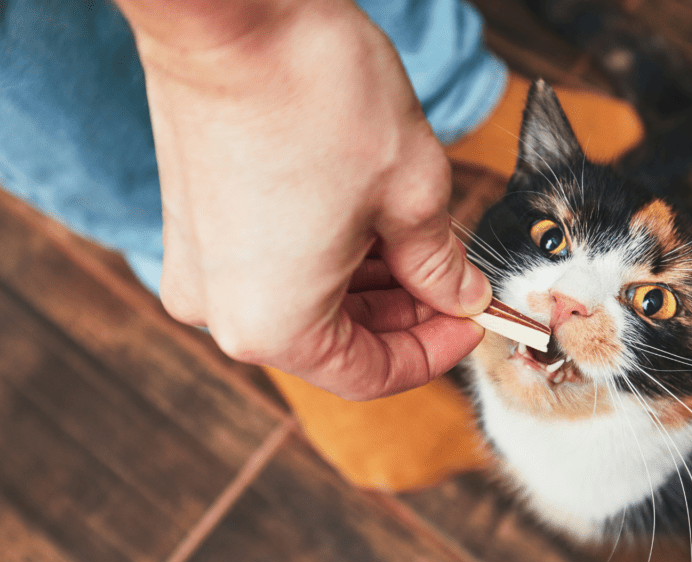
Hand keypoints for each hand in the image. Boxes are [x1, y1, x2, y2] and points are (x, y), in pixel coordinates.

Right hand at [114, 0, 490, 399]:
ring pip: (306, 303)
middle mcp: (222, 311)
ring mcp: (199, 266)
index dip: (435, 351)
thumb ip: (441, 265)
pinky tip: (372, 224)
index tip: (476, 319)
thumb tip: (460, 295)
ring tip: (423, 243)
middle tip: (459, 280)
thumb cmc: (318, 96)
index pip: (372, 374)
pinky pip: (273, 267)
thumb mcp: (412, 193)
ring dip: (371, 284)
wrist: (230, 12)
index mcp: (274, 325)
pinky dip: (329, 258)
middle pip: (335, 341)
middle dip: (406, 314)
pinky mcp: (193, 225)